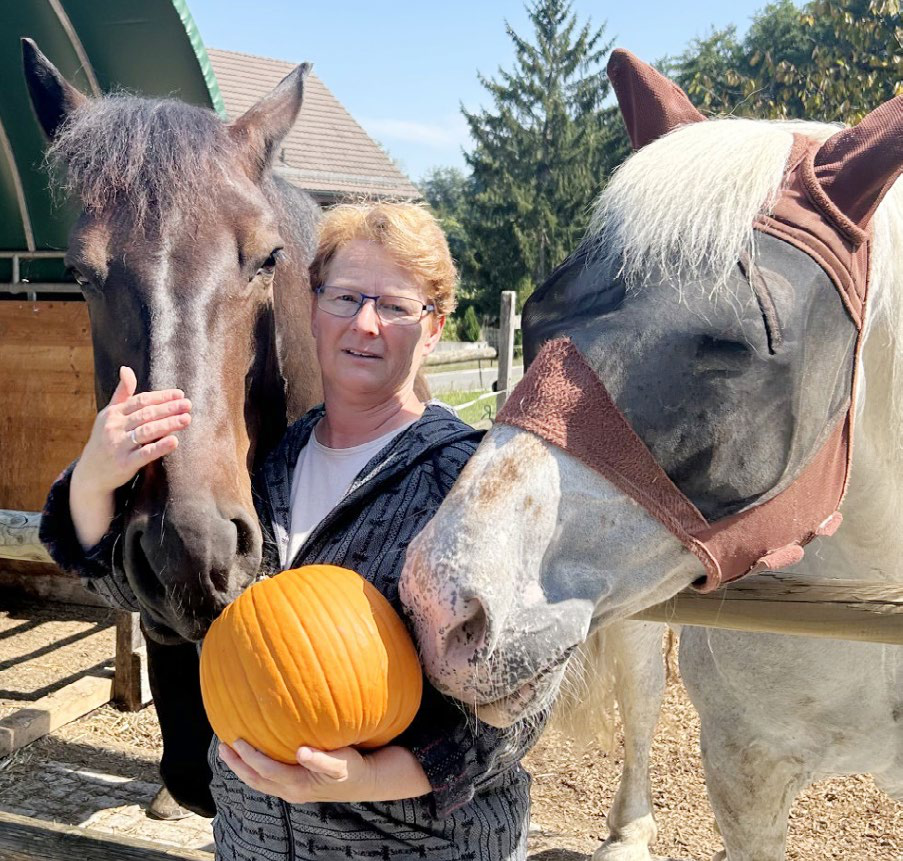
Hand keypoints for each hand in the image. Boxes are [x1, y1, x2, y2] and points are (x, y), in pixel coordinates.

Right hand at [73, 366, 191, 495]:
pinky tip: (174, 441)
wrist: (91, 472)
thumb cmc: (106, 439)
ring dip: (168, 424)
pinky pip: (144, 454)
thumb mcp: (109, 415)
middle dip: (168, 409)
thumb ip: (122, 394)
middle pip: (146, 414)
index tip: (180, 395)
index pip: (141, 401)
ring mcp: (118, 445)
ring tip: (187, 419)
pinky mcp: (124, 464)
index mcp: (113, 413)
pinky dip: (159, 447)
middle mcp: (114, 427)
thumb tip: (126, 368)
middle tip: (188, 405)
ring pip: (147, 431)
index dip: (161, 397)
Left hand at [218, 739, 374, 803]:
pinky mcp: (293, 787)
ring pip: (259, 783)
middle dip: (238, 765)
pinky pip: (266, 781)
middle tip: (223, 747)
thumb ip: (321, 759)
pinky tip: (249, 758)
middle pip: (257, 780)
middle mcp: (291, 791)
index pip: (268, 771)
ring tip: (228, 752)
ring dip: (242, 768)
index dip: (252, 757)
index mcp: (299, 784)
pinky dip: (253, 770)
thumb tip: (301, 752)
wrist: (363, 782)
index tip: (238, 741)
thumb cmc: (352, 768)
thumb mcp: (341, 763)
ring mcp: (291, 792)